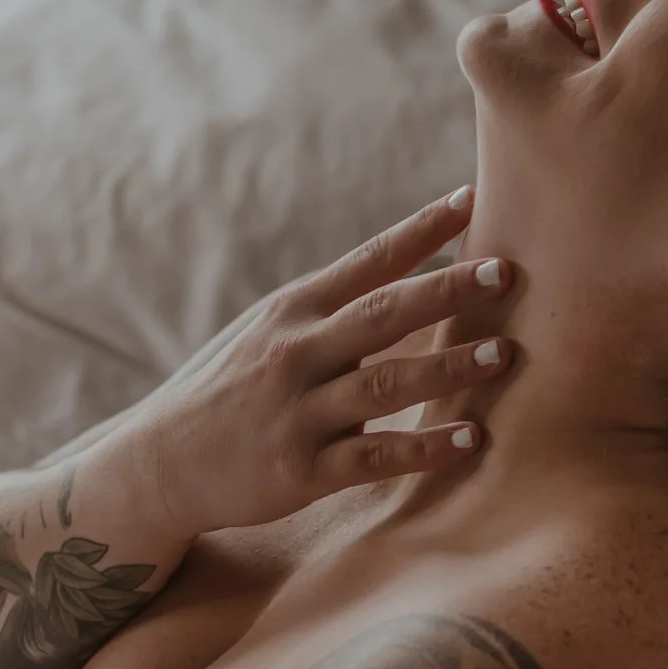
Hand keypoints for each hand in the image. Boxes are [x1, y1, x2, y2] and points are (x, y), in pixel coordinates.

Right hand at [126, 189, 512, 537]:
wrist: (160, 463)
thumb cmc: (230, 388)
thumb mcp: (269, 331)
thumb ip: (333, 308)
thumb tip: (411, 274)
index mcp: (294, 309)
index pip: (368, 260)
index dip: (421, 229)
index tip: (472, 198)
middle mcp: (296, 352)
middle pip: (384, 313)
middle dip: (448, 290)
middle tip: (507, 272)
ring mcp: (298, 412)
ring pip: (386, 383)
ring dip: (449, 368)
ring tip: (504, 355)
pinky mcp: (301, 470)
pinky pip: (374, 456)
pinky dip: (425, 448)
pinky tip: (469, 441)